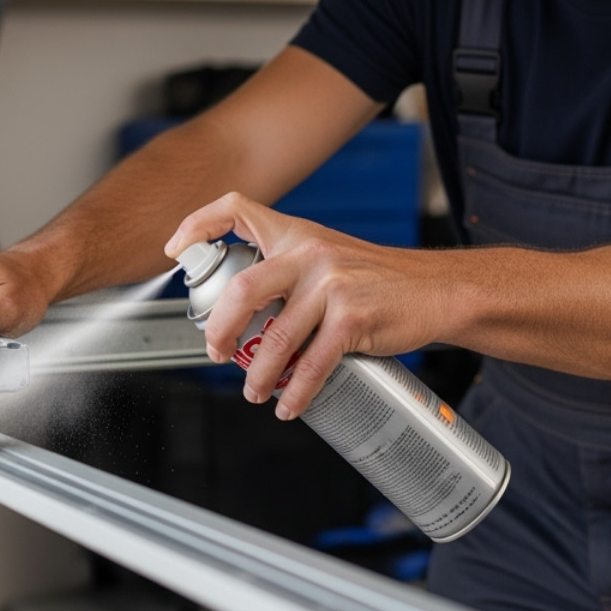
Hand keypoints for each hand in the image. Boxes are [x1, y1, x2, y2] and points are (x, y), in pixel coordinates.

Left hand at [166, 192, 440, 419]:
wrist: (436, 289)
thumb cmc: (378, 280)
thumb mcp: (329, 256)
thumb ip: (288, 270)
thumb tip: (240, 312)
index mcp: (297, 234)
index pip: (236, 208)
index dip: (198, 224)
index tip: (175, 249)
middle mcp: (310, 253)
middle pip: (242, 289)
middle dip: (219, 329)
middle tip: (216, 352)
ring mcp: (331, 285)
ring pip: (275, 338)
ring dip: (258, 374)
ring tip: (255, 390)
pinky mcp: (353, 318)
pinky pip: (311, 364)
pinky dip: (296, 391)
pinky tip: (290, 402)